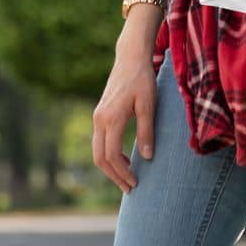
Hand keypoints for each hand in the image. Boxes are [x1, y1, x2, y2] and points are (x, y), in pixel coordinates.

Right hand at [91, 52, 157, 192]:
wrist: (130, 58)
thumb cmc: (142, 79)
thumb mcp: (148, 105)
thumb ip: (146, 131)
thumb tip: (147, 157)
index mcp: (111, 119)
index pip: (111, 156)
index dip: (122, 173)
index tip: (135, 183)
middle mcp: (99, 119)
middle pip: (99, 158)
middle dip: (114, 176)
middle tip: (130, 188)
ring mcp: (97, 116)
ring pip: (97, 151)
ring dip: (110, 167)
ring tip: (128, 177)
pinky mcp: (100, 114)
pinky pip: (100, 141)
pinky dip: (109, 154)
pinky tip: (125, 158)